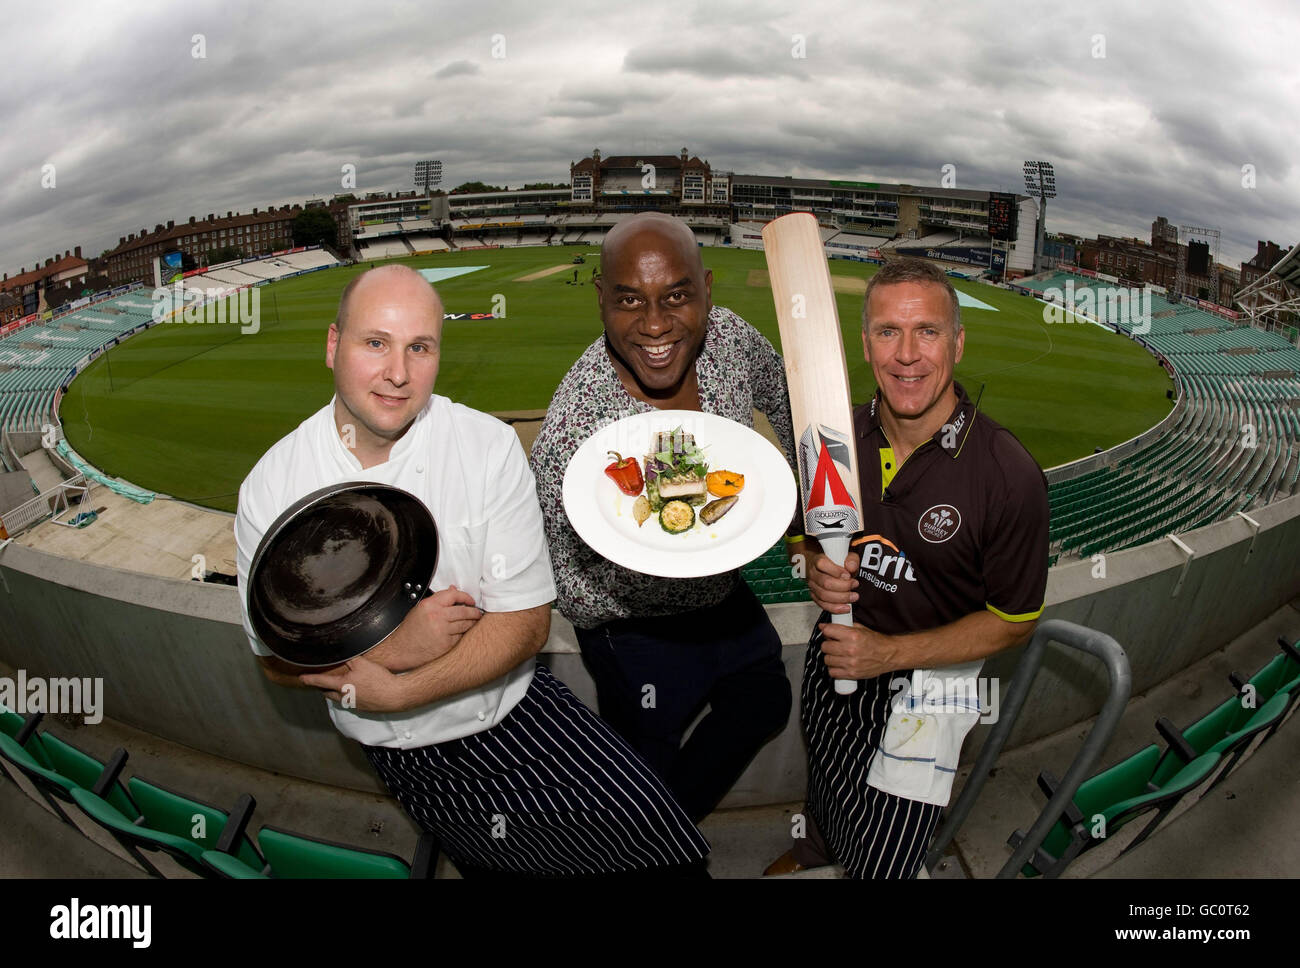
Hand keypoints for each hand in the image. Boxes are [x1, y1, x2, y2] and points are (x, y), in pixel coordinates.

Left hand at [300, 654, 414, 712]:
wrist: (395, 695)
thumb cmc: (378, 679)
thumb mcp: (363, 663)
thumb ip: (350, 658)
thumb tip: (341, 653)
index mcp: (342, 685)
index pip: (321, 681)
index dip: (310, 679)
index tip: (302, 678)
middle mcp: (345, 697)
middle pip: (328, 694)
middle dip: (322, 689)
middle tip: (319, 684)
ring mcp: (354, 704)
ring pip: (340, 699)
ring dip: (335, 693)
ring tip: (337, 687)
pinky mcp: (364, 708)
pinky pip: (351, 702)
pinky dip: (349, 697)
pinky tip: (357, 692)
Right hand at [363, 585, 482, 672]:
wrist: (401, 650)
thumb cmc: (410, 630)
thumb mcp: (420, 609)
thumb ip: (438, 600)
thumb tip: (454, 590)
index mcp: (429, 605)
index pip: (454, 595)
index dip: (466, 597)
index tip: (471, 601)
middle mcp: (437, 617)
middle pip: (464, 611)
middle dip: (474, 612)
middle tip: (478, 613)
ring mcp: (442, 631)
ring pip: (465, 624)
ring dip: (472, 623)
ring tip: (473, 622)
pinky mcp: (446, 644)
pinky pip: (460, 636)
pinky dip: (462, 634)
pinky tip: (461, 633)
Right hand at [807, 551, 859, 615]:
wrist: (829, 569)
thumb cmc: (837, 563)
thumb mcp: (847, 557)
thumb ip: (851, 559)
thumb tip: (851, 567)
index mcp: (818, 560)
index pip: (821, 564)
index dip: (836, 571)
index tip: (848, 575)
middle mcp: (813, 573)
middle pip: (825, 582)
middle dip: (843, 586)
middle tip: (855, 585)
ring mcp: (813, 586)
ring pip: (824, 595)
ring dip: (841, 598)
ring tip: (854, 596)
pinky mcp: (815, 597)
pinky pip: (823, 605)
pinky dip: (835, 608)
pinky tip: (846, 607)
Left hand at [818, 619, 902, 680]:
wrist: (890, 655)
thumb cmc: (877, 642)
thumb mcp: (861, 629)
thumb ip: (843, 627)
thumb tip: (825, 627)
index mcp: (853, 635)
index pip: (828, 631)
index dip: (826, 631)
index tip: (827, 632)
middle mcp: (851, 649)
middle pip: (825, 646)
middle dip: (828, 644)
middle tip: (833, 644)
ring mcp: (851, 663)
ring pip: (827, 660)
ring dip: (830, 657)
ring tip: (837, 655)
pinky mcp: (852, 674)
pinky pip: (833, 672)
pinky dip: (834, 669)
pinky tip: (839, 665)